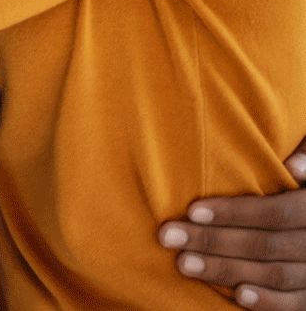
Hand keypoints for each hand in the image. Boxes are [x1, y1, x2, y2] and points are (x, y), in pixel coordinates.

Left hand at [158, 140, 305, 307]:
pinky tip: (236, 294)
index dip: (235, 213)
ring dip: (227, 271)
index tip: (192, 211)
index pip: (275, 213)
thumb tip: (292, 165)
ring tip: (185, 263)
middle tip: (169, 237)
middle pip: (265, 246)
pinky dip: (267, 302)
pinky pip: (295, 304)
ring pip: (274, 276)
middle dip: (214, 242)